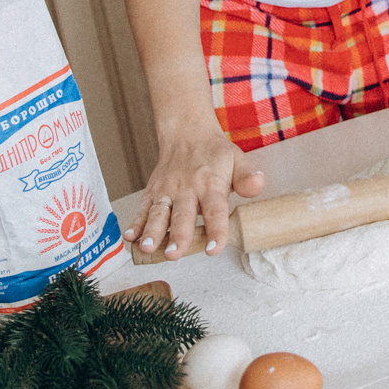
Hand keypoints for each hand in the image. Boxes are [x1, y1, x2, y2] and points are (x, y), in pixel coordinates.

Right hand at [127, 115, 265, 258]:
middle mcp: (186, 189)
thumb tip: (258, 184)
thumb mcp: (237, 160)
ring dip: (152, 231)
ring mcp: (166, 191)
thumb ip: (247, 177)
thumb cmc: (214, 154)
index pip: (215, 210)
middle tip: (174, 254)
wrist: (187, 134)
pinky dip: (135, 223)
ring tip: (148, 248)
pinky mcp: (152, 192)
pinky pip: (142, 208)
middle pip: (182, 215)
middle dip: (178, 236)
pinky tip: (130, 237)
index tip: (214, 247)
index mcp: (210, 185)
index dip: (216, 230)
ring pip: (158, 213)